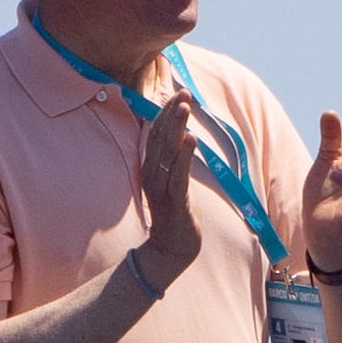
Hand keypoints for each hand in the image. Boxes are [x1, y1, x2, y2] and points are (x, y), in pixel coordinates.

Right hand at [131, 87, 202, 288]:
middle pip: (160, 139)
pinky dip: (183, 157)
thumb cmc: (174, 213)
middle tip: (183, 93)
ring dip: (176, 128)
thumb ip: (173, 159)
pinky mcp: (175, 203)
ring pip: (168, 153)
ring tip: (185, 107)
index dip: (167, 113)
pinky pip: (178, 176)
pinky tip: (191, 139)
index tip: (179, 94)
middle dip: (172, 114)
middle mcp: (152, 175)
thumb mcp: (172, 182)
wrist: (171, 249)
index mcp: (151, 168)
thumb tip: (181, 134)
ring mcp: (162, 189)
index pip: (157, 134)